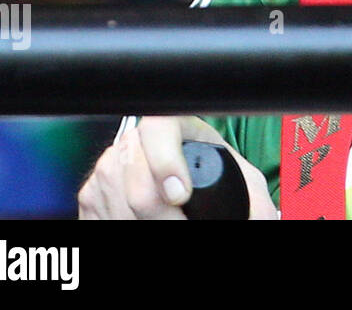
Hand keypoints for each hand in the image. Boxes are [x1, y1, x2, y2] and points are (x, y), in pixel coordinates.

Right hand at [78, 115, 278, 219]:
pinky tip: (146, 224)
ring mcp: (110, 167)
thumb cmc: (221, 185)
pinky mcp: (91, 194)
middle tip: (182, 224)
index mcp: (180, 125)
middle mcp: (137, 140)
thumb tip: (260, 215)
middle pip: (136, 178)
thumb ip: (253, 196)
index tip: (182, 196)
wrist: (193, 192)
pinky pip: (99, 216)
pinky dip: (124, 225)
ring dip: (146, 223)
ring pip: (118, 204)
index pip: (160, 125)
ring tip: (173, 223)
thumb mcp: (243, 184)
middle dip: (162, 215)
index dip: (166, 161)